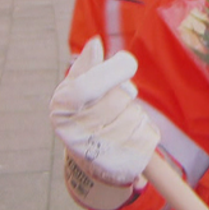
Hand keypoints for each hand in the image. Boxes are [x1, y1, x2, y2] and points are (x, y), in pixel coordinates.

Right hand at [51, 37, 159, 209]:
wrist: (93, 161)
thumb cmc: (85, 114)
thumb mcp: (77, 89)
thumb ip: (86, 67)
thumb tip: (95, 43)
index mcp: (61, 110)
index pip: (86, 87)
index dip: (112, 71)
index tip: (126, 62)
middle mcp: (75, 135)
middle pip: (117, 99)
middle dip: (125, 93)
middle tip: (119, 99)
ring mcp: (99, 154)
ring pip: (135, 116)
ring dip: (135, 112)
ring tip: (121, 120)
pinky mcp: (123, 165)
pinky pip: (147, 133)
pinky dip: (145, 127)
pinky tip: (131, 134)